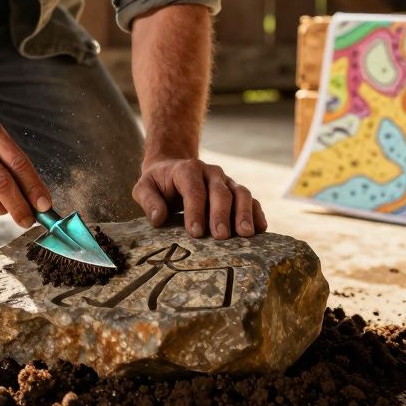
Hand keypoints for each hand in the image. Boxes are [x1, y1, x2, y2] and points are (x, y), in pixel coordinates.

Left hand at [132, 157, 266, 239]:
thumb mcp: (144, 187)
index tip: (196, 233)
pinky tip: (260, 229)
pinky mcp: (235, 191)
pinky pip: (250, 199)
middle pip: (220, 192)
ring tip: (245, 234)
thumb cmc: (158, 183)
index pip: (193, 190)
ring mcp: (226, 181)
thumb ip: (148, 200)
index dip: (195, 211)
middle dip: (221, 215)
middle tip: (221, 236)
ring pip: (240, 193)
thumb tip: (158, 218)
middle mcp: (210, 173)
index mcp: (187, 170)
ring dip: (244, 213)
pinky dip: (256, 212)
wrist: (172, 169)